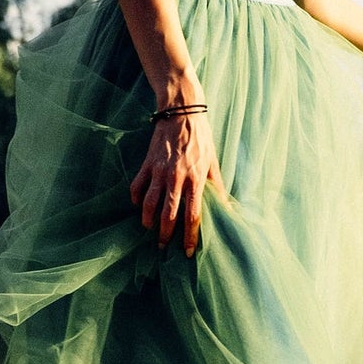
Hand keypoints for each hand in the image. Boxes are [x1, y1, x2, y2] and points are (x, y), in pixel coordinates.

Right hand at [130, 109, 225, 255]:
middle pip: (169, 214)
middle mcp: (177, 178)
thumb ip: (217, 185)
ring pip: (149, 203)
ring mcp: (160, 171)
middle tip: (162, 246)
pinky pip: (138, 186)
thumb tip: (226, 206)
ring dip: (148, 220)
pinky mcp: (147, 163)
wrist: (182, 112)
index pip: (192, 215)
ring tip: (149, 228)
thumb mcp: (213, 160)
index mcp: (196, 179)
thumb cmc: (201, 137)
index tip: (186, 251)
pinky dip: (136, 198)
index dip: (189, 236)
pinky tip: (139, 205)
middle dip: (165, 234)